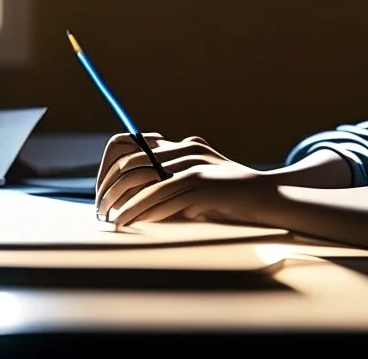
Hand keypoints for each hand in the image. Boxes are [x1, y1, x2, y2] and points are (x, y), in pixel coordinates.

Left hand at [95, 133, 236, 220]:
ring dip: (125, 203)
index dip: (114, 171)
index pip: (137, 149)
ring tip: (112, 220)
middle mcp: (186, 150)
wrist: (266, 195)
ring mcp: (193, 165)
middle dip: (112, 188)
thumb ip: (177, 183)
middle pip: (134, 164)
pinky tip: (132, 222)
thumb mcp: (202, 182)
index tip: (103, 193)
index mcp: (184, 145)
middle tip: (101, 209)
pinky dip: (143, 210)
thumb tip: (145, 200)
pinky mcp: (201, 183)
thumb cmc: (232, 195)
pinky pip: (163, 196)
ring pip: (145, 182)